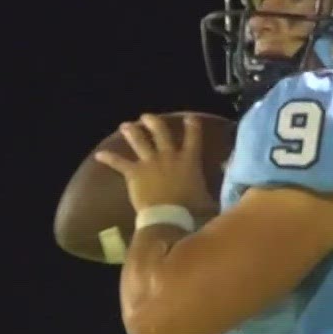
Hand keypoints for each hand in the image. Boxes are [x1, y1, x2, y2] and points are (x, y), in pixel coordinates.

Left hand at [94, 113, 220, 216]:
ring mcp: (150, 162)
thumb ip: (219, 186)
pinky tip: (99, 155)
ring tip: (126, 125)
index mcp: (188, 160)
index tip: (190, 117)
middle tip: (147, 116)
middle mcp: (169, 156)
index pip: (193, 137)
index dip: (192, 126)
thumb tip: (233, 178)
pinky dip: (109, 159)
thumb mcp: (211, 197)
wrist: (168, 217)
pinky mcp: (134, 173)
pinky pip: (119, 163)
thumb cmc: (192, 210)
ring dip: (132, 132)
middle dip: (153, 122)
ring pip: (139, 141)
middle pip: (161, 132)